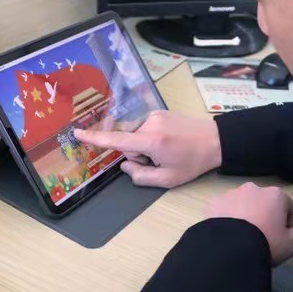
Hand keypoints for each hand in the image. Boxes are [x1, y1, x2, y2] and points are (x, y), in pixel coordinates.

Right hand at [74, 110, 221, 187]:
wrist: (216, 140)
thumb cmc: (193, 162)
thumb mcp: (167, 180)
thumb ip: (140, 177)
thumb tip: (125, 165)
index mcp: (151, 141)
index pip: (116, 141)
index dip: (95, 139)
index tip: (77, 134)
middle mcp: (149, 123)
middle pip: (127, 143)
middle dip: (137, 155)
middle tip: (160, 161)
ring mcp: (154, 115)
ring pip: (136, 136)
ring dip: (145, 146)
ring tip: (167, 151)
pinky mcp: (159, 111)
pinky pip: (144, 128)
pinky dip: (150, 138)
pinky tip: (168, 142)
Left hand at [206, 183, 292, 264]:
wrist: (228, 248)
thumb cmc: (266, 243)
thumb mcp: (291, 244)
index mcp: (275, 195)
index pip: (288, 207)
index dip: (286, 223)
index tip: (280, 237)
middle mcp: (253, 188)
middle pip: (264, 203)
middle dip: (264, 215)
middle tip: (260, 236)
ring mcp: (232, 193)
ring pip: (244, 203)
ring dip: (245, 214)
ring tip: (242, 235)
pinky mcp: (215, 202)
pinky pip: (226, 209)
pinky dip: (228, 217)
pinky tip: (228, 233)